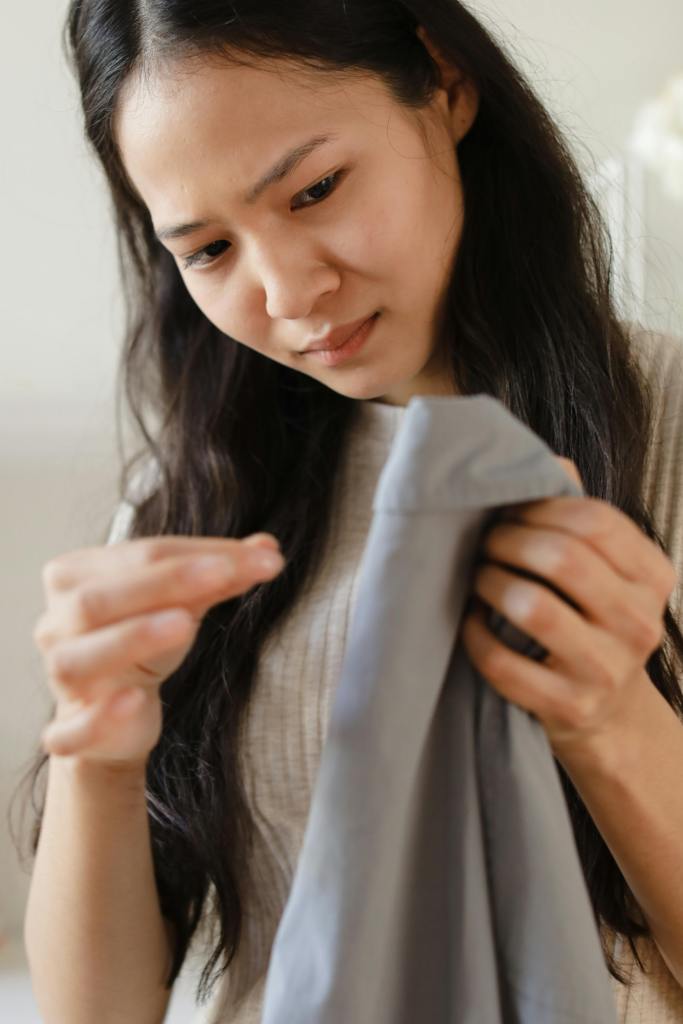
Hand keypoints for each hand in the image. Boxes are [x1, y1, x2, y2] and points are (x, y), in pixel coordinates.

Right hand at [33, 533, 285, 766]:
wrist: (114, 720)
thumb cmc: (144, 645)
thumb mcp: (183, 604)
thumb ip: (220, 576)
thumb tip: (268, 549)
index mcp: (75, 576)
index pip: (139, 554)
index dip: (200, 553)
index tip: (261, 558)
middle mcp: (56, 624)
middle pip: (101, 598)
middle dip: (167, 583)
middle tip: (224, 574)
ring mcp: (60, 680)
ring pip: (78, 657)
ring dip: (132, 638)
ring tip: (184, 623)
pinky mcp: (69, 734)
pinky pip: (72, 730)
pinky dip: (101, 716)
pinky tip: (135, 701)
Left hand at [461, 458, 677, 757]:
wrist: (607, 711)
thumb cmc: (591, 619)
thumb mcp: (602, 568)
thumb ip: (577, 512)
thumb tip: (548, 459)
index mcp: (653, 577)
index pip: (595, 521)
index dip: (539, 507)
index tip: (510, 512)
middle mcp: (639, 623)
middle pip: (563, 558)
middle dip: (508, 541)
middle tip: (486, 544)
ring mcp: (606, 670)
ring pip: (532, 606)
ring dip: (490, 583)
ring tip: (480, 578)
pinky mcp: (568, 707)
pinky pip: (503, 662)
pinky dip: (475, 635)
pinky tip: (472, 622)